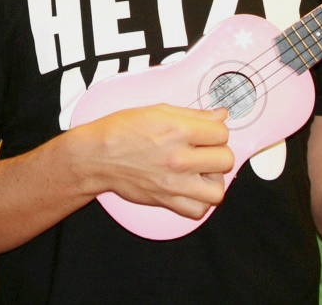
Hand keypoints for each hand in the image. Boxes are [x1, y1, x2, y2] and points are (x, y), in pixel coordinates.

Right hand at [74, 104, 232, 218]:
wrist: (96, 157)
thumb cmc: (120, 131)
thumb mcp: (157, 111)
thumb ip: (193, 114)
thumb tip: (220, 116)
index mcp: (177, 130)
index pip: (222, 133)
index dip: (216, 131)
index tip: (207, 133)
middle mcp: (178, 158)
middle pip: (225, 160)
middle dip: (217, 152)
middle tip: (204, 150)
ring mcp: (173, 183)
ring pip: (218, 190)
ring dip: (213, 180)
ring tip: (200, 171)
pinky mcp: (166, 201)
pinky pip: (199, 210)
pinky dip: (199, 202)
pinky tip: (191, 187)